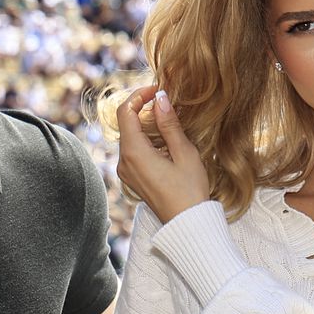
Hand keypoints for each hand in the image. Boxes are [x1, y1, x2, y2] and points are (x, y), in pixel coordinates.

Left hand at [116, 85, 210, 222]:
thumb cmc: (190, 190)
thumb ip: (169, 124)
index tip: (158, 89)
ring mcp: (126, 171)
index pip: (125, 112)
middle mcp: (124, 161)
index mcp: (134, 152)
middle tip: (168, 102)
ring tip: (171, 123)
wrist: (187, 224)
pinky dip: (147, 140)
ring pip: (130, 137)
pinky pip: (134, 151)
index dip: (139, 96)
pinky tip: (167, 143)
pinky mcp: (133, 178)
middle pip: (127, 124)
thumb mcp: (184, 153)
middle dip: (144, 109)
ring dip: (147, 125)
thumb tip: (161, 98)